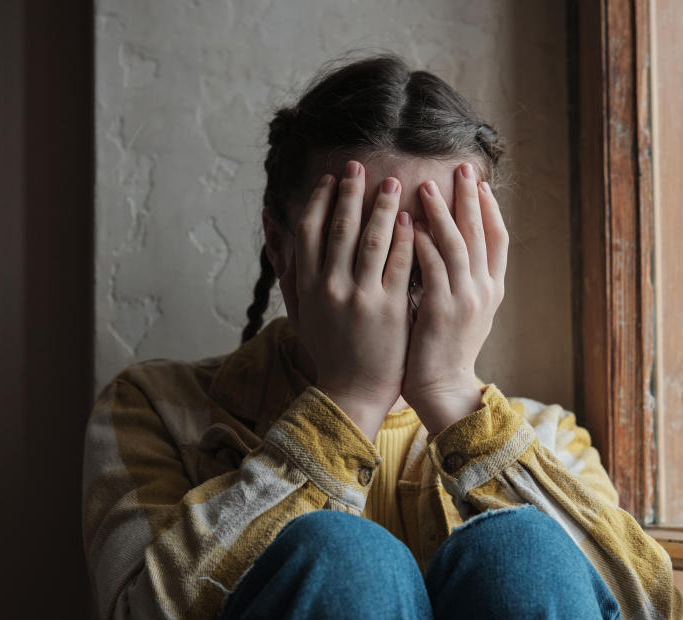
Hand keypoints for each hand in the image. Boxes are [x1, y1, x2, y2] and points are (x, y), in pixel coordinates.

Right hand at [286, 160, 414, 437]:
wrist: (352, 391)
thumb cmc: (327, 350)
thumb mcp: (299, 309)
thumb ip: (287, 267)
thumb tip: (270, 226)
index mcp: (308, 284)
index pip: (310, 229)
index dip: (320, 199)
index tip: (331, 179)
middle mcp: (331, 286)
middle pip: (341, 227)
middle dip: (350, 192)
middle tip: (359, 166)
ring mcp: (362, 296)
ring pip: (373, 239)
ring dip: (383, 207)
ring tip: (393, 183)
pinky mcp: (390, 308)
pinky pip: (399, 264)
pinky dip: (405, 238)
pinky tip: (412, 219)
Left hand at [403, 162, 508, 435]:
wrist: (441, 389)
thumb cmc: (441, 349)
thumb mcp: (460, 311)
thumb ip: (458, 279)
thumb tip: (442, 244)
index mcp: (491, 290)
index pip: (498, 239)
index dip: (491, 210)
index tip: (480, 183)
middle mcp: (484, 291)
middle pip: (482, 234)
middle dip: (470, 198)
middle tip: (461, 168)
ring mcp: (466, 301)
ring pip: (458, 245)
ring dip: (442, 213)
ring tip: (427, 186)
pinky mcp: (443, 311)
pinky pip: (435, 268)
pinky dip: (424, 244)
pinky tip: (411, 224)